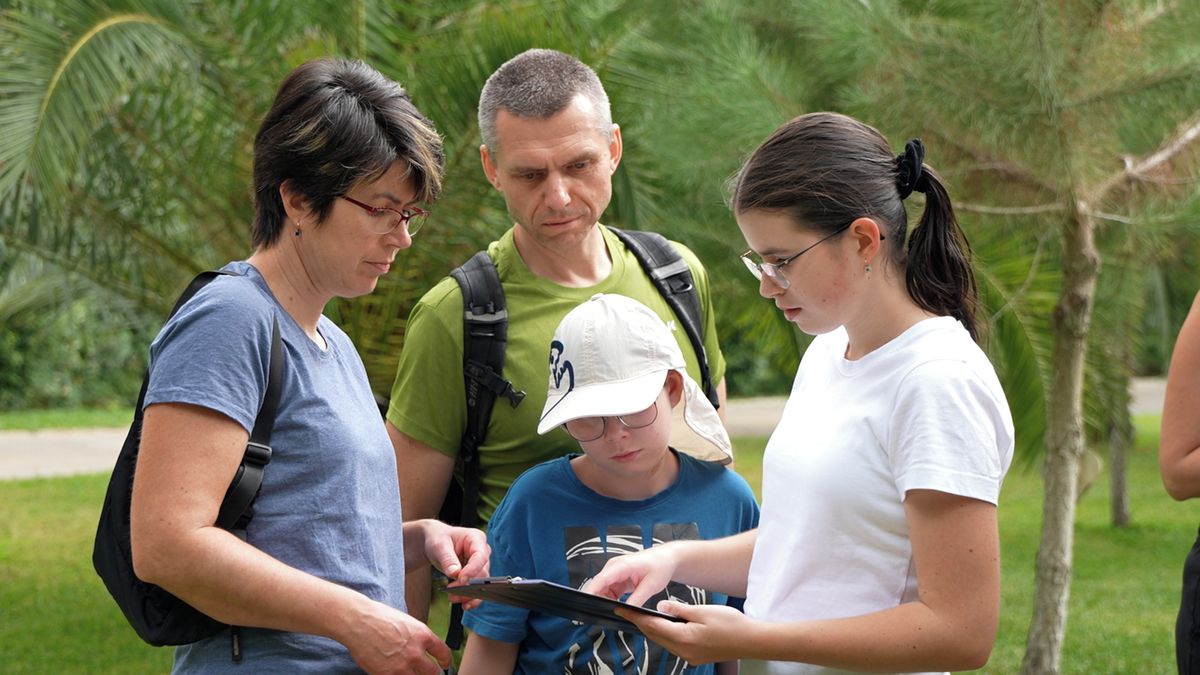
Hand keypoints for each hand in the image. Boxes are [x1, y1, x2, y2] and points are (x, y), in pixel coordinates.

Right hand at [341, 599, 450, 673]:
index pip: (444, 653)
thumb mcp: (407, 622)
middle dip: (432, 673)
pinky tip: (395, 673)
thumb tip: (423, 647)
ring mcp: (401, 666)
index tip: (444, 664)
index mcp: (423, 635)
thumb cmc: (379, 617)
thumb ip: (417, 637)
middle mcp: (415, 652)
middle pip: (433, 672)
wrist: (359, 622)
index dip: (445, 660)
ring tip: (410, 672)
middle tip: (429, 672)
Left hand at [421, 520, 489, 609]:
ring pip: (481, 584)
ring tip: (452, 598)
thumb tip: (455, 574)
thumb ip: (448, 559)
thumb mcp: (439, 546)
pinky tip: (463, 604)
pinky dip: (471, 598)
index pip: (480, 556)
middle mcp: (483, 552)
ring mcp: (481, 564)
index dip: (473, 570)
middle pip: (482, 573)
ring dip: (468, 594)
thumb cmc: (439, 540)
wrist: (437, 543)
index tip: (461, 580)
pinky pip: (477, 589)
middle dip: (468, 585)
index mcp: (476, 539)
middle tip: (451, 591)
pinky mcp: (476, 575)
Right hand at [580, 544, 677, 607]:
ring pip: (601, 590)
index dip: (591, 592)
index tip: (585, 603)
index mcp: (621, 565)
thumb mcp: (651, 585)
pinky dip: (610, 599)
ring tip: (613, 611)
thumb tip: (626, 611)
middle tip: (602, 614)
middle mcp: (614, 567)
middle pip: (597, 586)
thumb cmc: (660, 566)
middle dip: (596, 599)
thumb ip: (637, 599)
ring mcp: (614, 573)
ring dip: (604, 601)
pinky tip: (617, 606)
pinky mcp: (617, 579)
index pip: (601, 579)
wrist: (666, 559)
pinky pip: (608, 591)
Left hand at [616, 601, 754, 664]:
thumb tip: (660, 607)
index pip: (652, 626)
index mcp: (683, 638)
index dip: (635, 617)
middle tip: (627, 612)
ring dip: (653, 629)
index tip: (622, 610)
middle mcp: (683, 651)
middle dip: (640, 623)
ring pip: (663, 641)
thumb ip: (679, 610)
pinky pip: (674, 645)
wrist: (752, 641)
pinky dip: (665, 634)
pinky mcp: (695, 657)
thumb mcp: (703, 611)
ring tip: (643, 616)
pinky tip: (666, 626)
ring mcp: (689, 656)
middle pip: (655, 636)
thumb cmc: (732, 624)